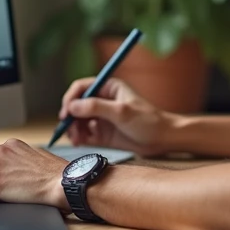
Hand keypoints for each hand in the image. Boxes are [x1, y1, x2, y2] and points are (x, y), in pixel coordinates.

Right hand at [59, 77, 175, 156]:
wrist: (162, 140)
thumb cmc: (148, 121)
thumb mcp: (122, 112)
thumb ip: (96, 108)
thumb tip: (72, 106)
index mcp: (108, 88)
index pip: (81, 88)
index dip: (70, 98)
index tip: (66, 112)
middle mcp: (102, 101)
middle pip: (76, 105)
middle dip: (70, 117)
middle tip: (69, 129)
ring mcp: (101, 117)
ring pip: (78, 120)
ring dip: (73, 129)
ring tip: (77, 139)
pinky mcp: (102, 132)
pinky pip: (84, 133)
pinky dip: (79, 137)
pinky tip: (81, 142)